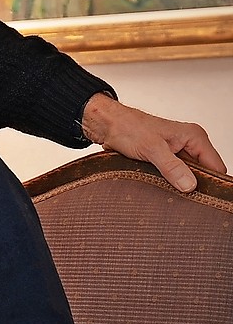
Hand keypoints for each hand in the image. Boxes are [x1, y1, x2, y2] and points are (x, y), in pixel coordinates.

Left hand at [81, 93, 226, 192]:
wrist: (106, 125)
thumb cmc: (127, 127)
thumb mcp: (151, 148)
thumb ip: (171, 167)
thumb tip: (189, 185)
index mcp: (194, 137)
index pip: (216, 167)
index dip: (212, 183)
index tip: (202, 198)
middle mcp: (189, 144)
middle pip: (203, 174)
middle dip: (194, 186)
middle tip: (184, 199)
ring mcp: (177, 153)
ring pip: (187, 177)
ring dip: (179, 185)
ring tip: (169, 193)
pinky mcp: (164, 161)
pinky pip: (173, 176)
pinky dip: (168, 183)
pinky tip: (161, 189)